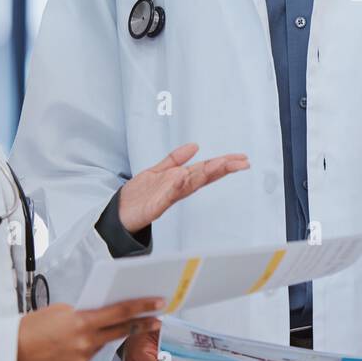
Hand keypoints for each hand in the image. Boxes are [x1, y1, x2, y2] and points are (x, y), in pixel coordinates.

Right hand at [17, 298, 162, 360]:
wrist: (14, 351)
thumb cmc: (34, 325)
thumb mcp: (62, 309)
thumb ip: (86, 310)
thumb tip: (104, 309)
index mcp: (82, 321)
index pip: (120, 312)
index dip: (142, 306)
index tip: (158, 302)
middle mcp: (86, 341)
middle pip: (122, 330)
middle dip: (143, 323)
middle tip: (158, 317)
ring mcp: (84, 357)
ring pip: (105, 341)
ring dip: (108, 333)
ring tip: (96, 326)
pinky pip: (93, 353)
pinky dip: (91, 344)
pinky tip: (77, 341)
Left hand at [118, 143, 248, 232]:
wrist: (120, 214)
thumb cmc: (139, 196)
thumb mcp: (158, 170)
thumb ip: (175, 159)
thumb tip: (195, 146)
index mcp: (180, 179)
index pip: (206, 168)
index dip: (224, 163)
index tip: (241, 159)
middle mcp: (178, 188)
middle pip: (204, 175)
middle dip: (223, 168)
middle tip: (242, 163)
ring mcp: (168, 196)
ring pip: (191, 183)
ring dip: (206, 173)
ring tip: (221, 164)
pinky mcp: (155, 206)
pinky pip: (167, 195)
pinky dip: (176, 186)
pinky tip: (183, 176)